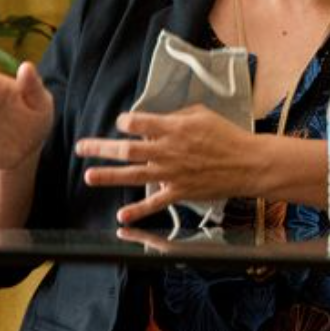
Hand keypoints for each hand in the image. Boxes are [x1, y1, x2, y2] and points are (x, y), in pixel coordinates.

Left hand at [77, 106, 268, 223]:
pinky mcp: (178, 192)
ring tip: (89, 176)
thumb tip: (156, 120)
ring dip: (109, 176)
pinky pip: (154, 203)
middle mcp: (167, 151)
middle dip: (101, 148)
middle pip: (127, 150)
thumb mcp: (202, 114)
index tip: (121, 122)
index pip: (138, 123)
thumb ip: (176, 116)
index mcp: (173, 128)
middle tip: (82, 147)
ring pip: (133, 175)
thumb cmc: (227, 135)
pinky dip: (138, 211)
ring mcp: (171, 173)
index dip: (125, 122)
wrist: (248, 164)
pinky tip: (121, 216)